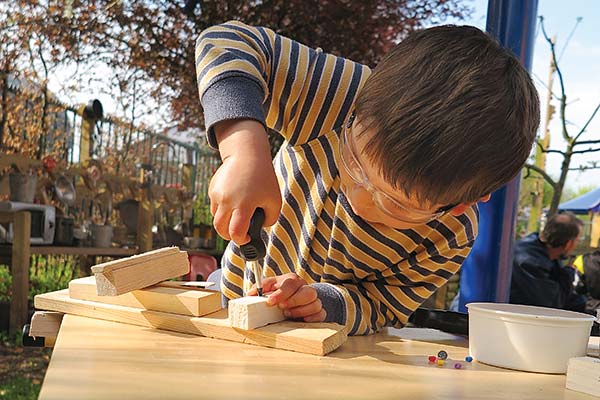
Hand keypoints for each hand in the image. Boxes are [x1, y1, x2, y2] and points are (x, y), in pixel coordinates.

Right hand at [209, 119, 281, 243]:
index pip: (236, 232)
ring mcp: (217, 194)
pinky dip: (222, 208)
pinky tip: (234, 199)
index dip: (241, 240)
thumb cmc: (264, 178)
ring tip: (237, 215)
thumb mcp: (275, 200)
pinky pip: (215, 206)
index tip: (247, 238)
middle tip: (238, 233)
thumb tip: (258, 228)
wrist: (247, 155)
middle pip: (220, 229)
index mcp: (244, 204)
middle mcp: (227, 200)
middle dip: (229, 235)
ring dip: (225, 222)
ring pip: (216, 218)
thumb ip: (270, 219)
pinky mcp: (212, 188)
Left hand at [247, 273, 325, 322]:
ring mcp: (313, 299)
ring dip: (300, 311)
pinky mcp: (318, 311)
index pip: (290, 284)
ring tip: (288, 314)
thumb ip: (259, 288)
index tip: (270, 302)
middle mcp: (304, 288)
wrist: (291, 300)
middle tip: (282, 308)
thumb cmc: (278, 293)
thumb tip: (250, 294)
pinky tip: (301, 320)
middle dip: (294, 302)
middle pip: (308, 292)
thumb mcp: (267, 288)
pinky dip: (311, 318)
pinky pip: (321, 314)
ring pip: (315, 303)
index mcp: (292, 280)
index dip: (280, 293)